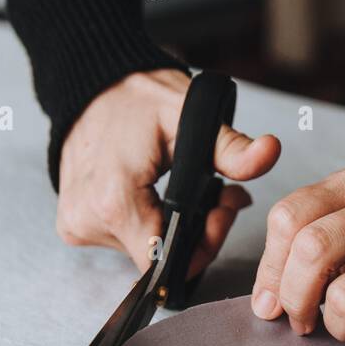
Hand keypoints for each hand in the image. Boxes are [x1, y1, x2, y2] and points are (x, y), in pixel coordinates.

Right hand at [56, 68, 281, 275]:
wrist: (90, 83)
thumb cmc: (137, 97)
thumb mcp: (190, 115)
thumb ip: (231, 147)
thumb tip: (269, 153)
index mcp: (114, 203)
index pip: (169, 262)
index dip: (205, 244)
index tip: (222, 209)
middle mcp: (89, 222)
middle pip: (160, 259)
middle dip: (198, 232)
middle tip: (219, 194)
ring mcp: (78, 226)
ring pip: (145, 252)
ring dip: (175, 228)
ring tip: (191, 189)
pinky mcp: (75, 224)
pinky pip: (125, 239)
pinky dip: (150, 223)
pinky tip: (161, 195)